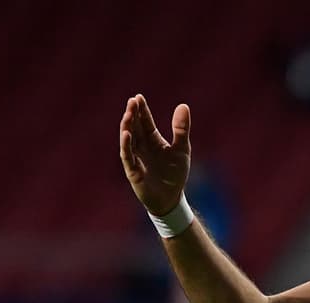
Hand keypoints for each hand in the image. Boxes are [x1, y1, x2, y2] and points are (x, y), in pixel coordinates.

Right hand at [119, 94, 190, 215]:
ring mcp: (136, 157)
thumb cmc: (175, 174)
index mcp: (153, 140)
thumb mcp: (182, 149)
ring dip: (127, 126)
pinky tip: (127, 133)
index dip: (142, 110)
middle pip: (135, 127)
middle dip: (133, 114)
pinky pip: (127, 155)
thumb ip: (181, 129)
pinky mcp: (133, 170)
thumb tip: (183, 105)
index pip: (145, 122)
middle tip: (132, 101)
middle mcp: (142, 146)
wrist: (171, 198)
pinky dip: (126, 144)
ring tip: (129, 113)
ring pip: (128, 138)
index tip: (138, 97)